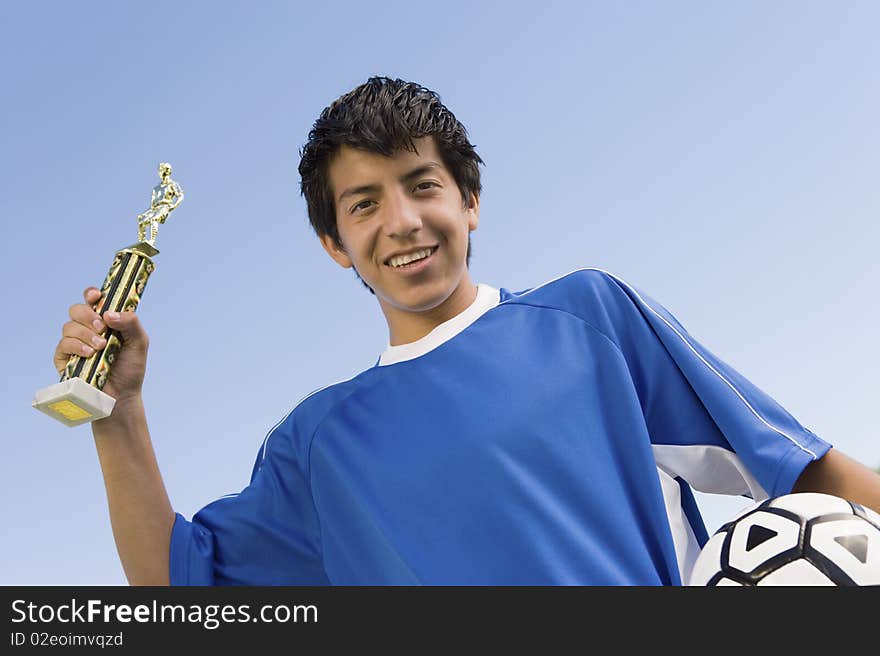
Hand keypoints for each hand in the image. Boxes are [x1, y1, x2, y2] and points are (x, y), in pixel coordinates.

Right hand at [53, 287, 149, 404]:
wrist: (121, 395)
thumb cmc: (131, 368)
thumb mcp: (139, 342)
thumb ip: (131, 323)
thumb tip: (108, 313)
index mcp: (105, 321)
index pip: (93, 300)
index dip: (91, 294)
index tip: (96, 296)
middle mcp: (88, 329)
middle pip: (77, 309)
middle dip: (88, 315)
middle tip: (102, 327)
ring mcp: (74, 342)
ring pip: (69, 325)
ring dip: (86, 333)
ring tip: (101, 346)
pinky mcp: (64, 358)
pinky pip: (64, 344)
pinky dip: (77, 346)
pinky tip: (90, 354)